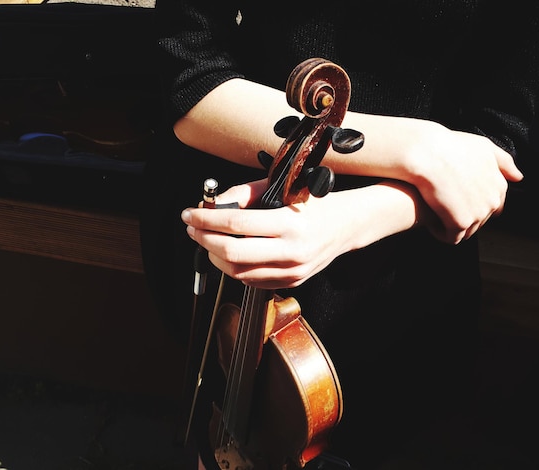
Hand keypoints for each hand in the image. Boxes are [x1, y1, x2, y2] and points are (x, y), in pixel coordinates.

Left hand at [181, 179, 420, 288]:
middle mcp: (291, 251)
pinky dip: (233, 268)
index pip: (235, 224)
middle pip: (232, 252)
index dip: (206, 219)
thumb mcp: (284, 189)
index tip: (189, 213)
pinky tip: (227, 254)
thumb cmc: (317, 203)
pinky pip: (252, 281)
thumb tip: (214, 204)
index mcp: (290, 223)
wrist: (349, 226)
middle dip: (204, 240)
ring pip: (238, 271)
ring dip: (215, 256)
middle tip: (192, 228)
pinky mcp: (292, 282)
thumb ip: (247, 194)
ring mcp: (292, 270)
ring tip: (206, 240)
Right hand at [404, 125, 523, 243]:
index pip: (494, 206)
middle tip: (445, 205)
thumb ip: (503, 162)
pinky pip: (452, 238)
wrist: (428, 154)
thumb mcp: (484, 147)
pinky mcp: (460, 223)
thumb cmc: (451, 147)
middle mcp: (492, 201)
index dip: (475, 204)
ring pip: (466, 231)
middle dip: (463, 216)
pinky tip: (431, 223)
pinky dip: (441, 233)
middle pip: (479, 220)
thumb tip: (518, 177)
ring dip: (451, 226)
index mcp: (499, 185)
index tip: (460, 199)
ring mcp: (478, 214)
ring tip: (436, 213)